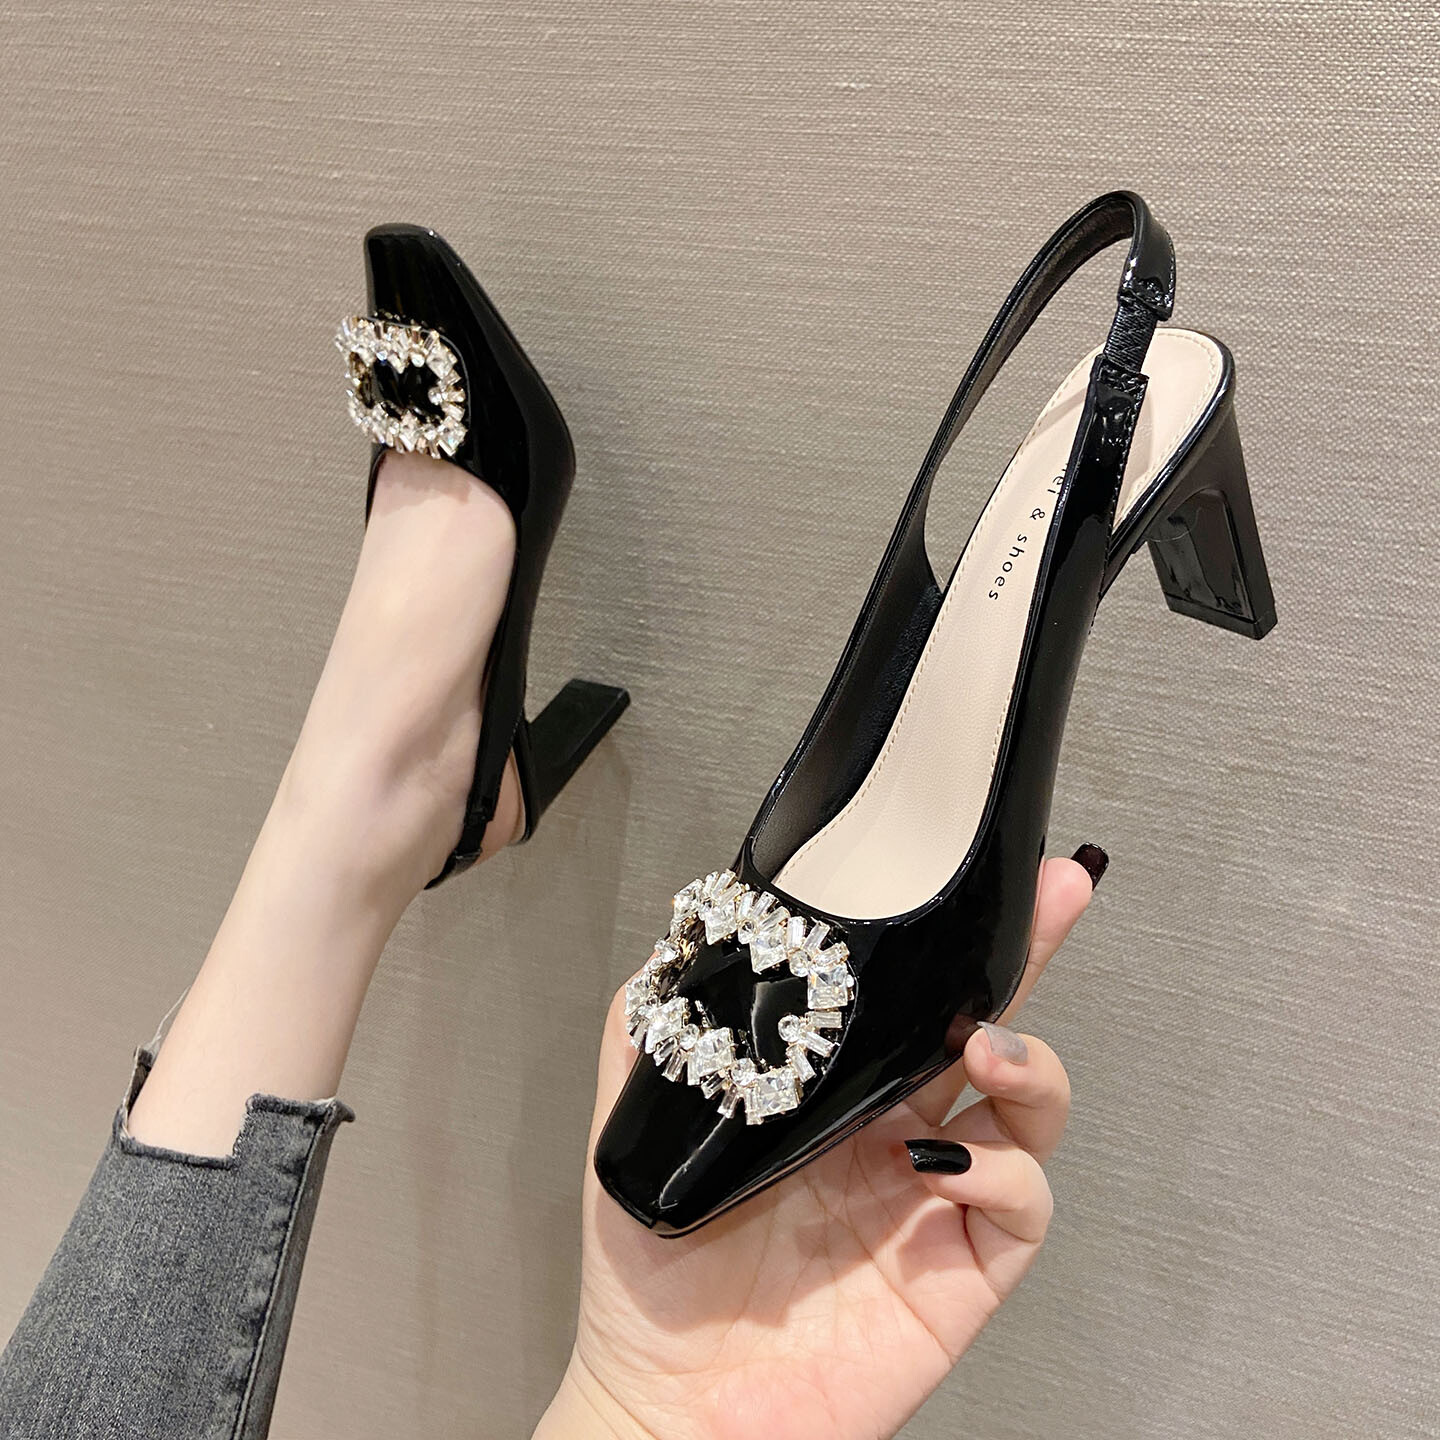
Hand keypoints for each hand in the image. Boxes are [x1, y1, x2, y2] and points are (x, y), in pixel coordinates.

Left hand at [538, 854, 1096, 1439]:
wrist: (670, 1398)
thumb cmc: (651, 1268)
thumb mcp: (638, 1118)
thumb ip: (659, 1023)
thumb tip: (696, 935)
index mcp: (833, 1089)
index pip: (907, 993)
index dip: (948, 933)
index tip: (976, 867)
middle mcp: (896, 1129)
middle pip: (986, 1023)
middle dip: (1031, 953)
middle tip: (1059, 895)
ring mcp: (934, 1196)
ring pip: (1028, 1106)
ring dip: (1029, 1064)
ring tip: (984, 1050)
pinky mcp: (959, 1270)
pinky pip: (1020, 1204)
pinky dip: (1005, 1171)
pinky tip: (946, 1165)